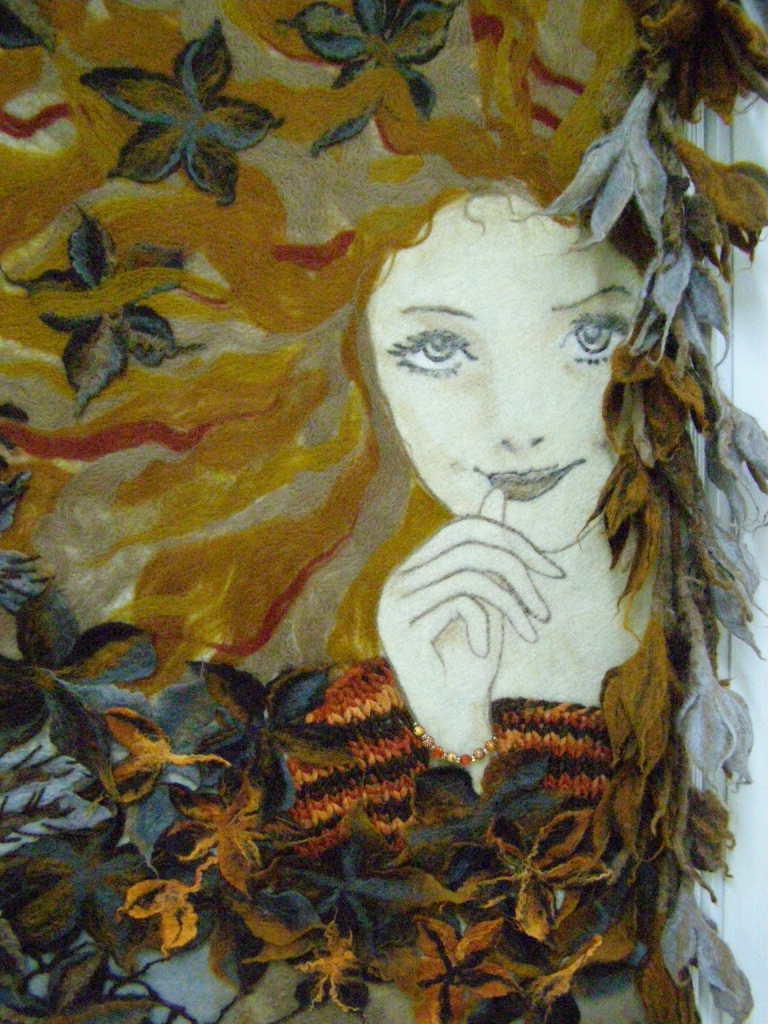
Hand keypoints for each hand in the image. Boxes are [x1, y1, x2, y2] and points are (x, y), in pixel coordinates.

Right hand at [377, 489, 562, 755]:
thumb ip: (490, 553)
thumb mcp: (491, 602)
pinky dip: (488, 620)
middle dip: (519, 562)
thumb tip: (496, 492)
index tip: (551, 572)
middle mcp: (399, 581)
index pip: (464, 527)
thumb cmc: (472, 665)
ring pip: (470, 567)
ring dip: (513, 597)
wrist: (454, 720)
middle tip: (548, 597)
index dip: (512, 538)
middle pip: (469, 539)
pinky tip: (488, 648)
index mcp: (416, 571)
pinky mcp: (401, 626)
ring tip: (532, 627)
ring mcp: (395, 602)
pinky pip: (462, 597)